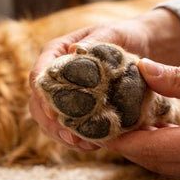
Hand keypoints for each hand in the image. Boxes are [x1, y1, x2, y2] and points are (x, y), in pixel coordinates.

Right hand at [28, 20, 151, 150]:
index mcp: (55, 52)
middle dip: (51, 124)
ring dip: (62, 136)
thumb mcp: (112, 33)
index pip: (38, 76)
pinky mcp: (75, 109)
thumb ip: (95, 42)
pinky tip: (92, 146)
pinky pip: (67, 128)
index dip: (42, 96)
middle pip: (38, 104)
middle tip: (71, 137)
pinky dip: (76, 140)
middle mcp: (54, 75)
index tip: (53, 112)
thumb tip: (75, 50)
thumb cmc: (124, 35)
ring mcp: (63, 94)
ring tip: (85, 146)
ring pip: (49, 120)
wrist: (140, 45)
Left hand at [103, 58, 179, 179]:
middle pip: (152, 161)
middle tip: (98, 125)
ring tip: (116, 125)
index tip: (96, 128)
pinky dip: (157, 149)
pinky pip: (176, 164)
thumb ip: (178, 79)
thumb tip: (140, 69)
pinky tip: (146, 129)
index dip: (121, 139)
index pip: (152, 148)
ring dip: (139, 148)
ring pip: (162, 166)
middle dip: (124, 145)